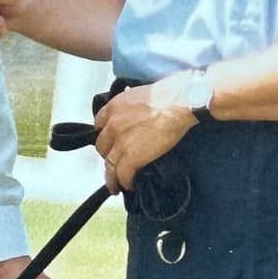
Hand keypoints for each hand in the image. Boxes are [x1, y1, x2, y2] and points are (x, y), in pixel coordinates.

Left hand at [94, 76, 193, 191]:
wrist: (178, 103)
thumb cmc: (168, 94)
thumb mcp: (142, 93)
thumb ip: (133, 106)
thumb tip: (139, 112)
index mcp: (114, 107)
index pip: (99, 124)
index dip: (105, 135)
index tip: (109, 141)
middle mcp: (112, 125)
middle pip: (102, 146)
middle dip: (108, 155)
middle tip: (114, 162)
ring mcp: (120, 142)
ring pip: (109, 165)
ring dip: (111, 177)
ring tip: (115, 185)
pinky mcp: (131, 157)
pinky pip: (122, 174)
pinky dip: (124, 182)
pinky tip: (128, 185)